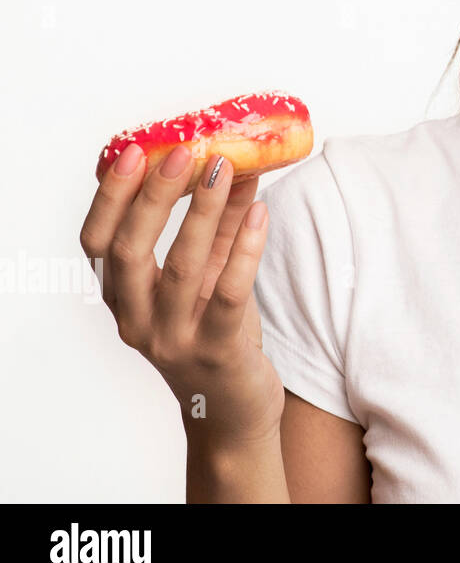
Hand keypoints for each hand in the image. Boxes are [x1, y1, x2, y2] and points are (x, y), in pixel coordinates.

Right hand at [79, 143, 285, 448]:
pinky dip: (245, 249)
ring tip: (225, 168)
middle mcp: (137, 320)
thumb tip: (237, 163)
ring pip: (182, 268)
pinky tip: (259, 213)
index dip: (112, 195)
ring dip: (203, 212)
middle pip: (129, 251)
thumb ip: (219, 224)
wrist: (233, 411)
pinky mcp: (217, 353)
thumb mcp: (211, 275)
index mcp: (123, 297)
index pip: (97, 242)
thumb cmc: (217, 335)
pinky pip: (230, 294)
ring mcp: (174, 340)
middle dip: (152, 196)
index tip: (134, 151)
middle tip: (184, 152)